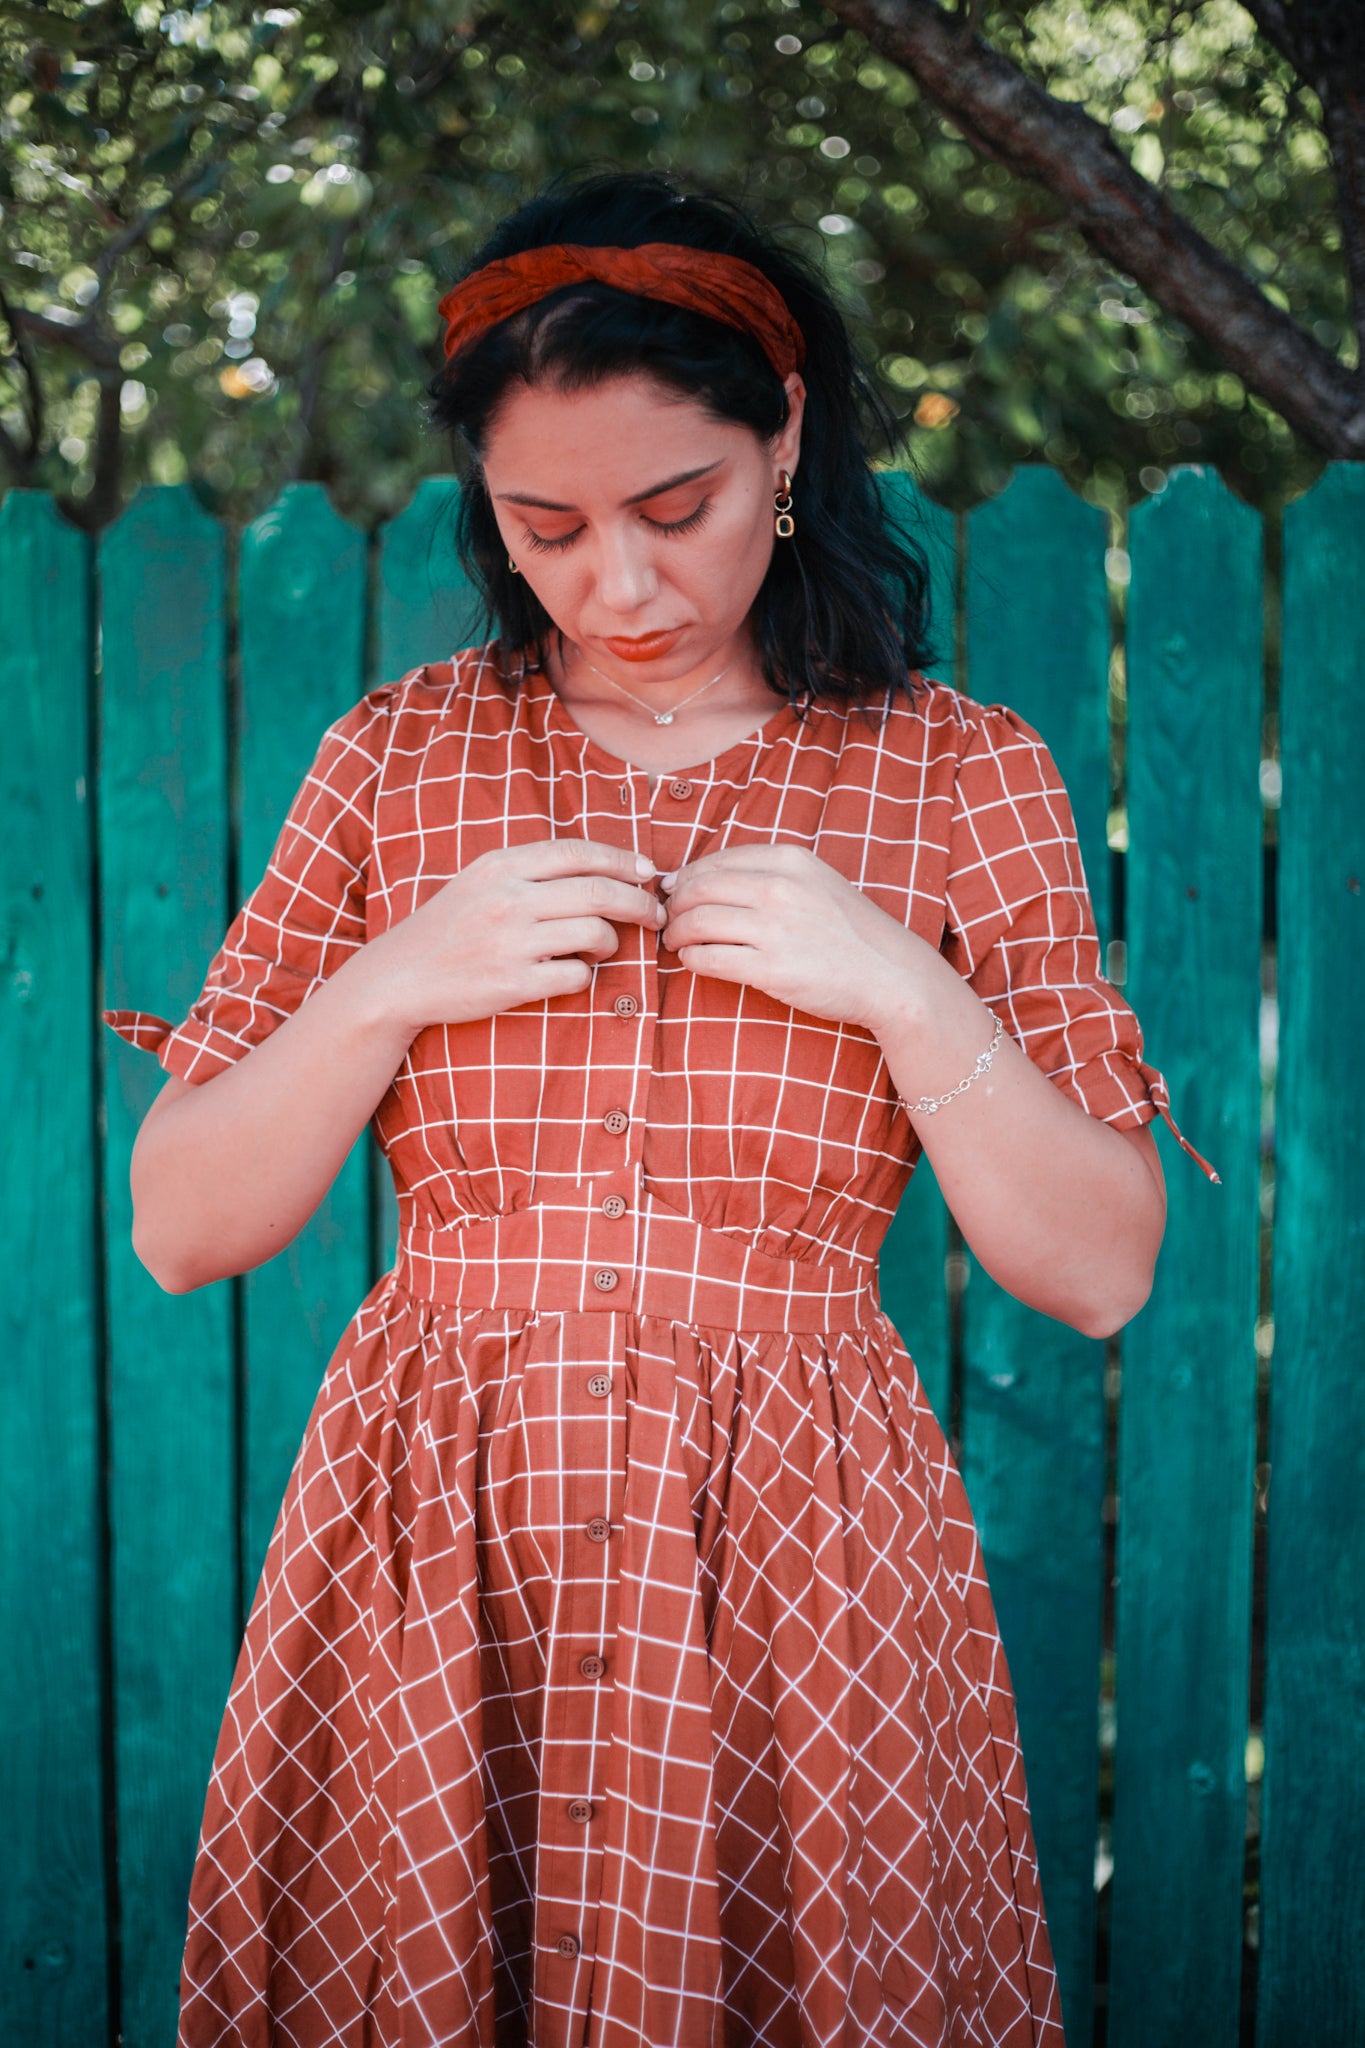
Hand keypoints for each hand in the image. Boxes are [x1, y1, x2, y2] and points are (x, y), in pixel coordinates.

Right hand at [365, 838, 664, 1032]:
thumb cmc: (448, 928)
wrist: (398, 977)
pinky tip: (574, 973)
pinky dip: (586, 975)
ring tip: (603, 947)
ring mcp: (510, 942)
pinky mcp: (513, 983)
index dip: (622, 860)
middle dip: (638, 902)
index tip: (649, 872)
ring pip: (595, 933)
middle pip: (598, 891)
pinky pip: (577, 976)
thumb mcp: (480, 882)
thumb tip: (602, 867)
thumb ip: (530, 870)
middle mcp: (507, 899)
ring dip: (612, 942)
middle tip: (655, 915)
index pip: (577, 852)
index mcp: (500, 866)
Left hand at [659, 842, 924, 1030]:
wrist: (890, 974)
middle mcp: (780, 889)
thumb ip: (769, 874)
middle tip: (668, 919)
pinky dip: (691, 959)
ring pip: (697, 922)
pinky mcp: (771, 969)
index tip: (675, 892)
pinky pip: (709, 959)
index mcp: (790, 861)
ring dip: (677, 933)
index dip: (686, 878)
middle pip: (698, 889)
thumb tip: (701, 877)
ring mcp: (774, 929)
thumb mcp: (817, 882)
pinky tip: (692, 961)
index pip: (716, 861)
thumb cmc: (850, 931)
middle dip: (674, 905)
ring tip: (675, 941)